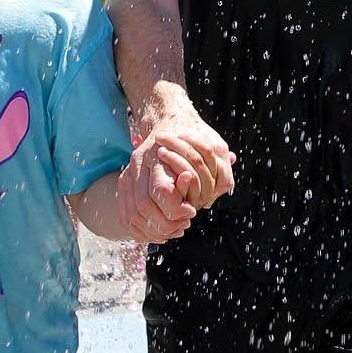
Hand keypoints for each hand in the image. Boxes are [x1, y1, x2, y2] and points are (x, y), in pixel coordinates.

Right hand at [118, 106, 233, 243]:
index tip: (191, 211)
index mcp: (155, 154)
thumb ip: (217, 164)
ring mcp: (127, 175)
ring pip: (132, 213)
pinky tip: (159, 231)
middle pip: (143, 206)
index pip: (161, 190)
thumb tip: (228, 179)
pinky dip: (142, 228)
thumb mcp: (208, 144)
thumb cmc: (190, 135)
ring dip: (153, 228)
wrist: (166, 121)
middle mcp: (137, 165)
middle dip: (165, 223)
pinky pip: (126, 215)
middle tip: (183, 226)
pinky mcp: (123, 185)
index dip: (176, 208)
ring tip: (173, 231)